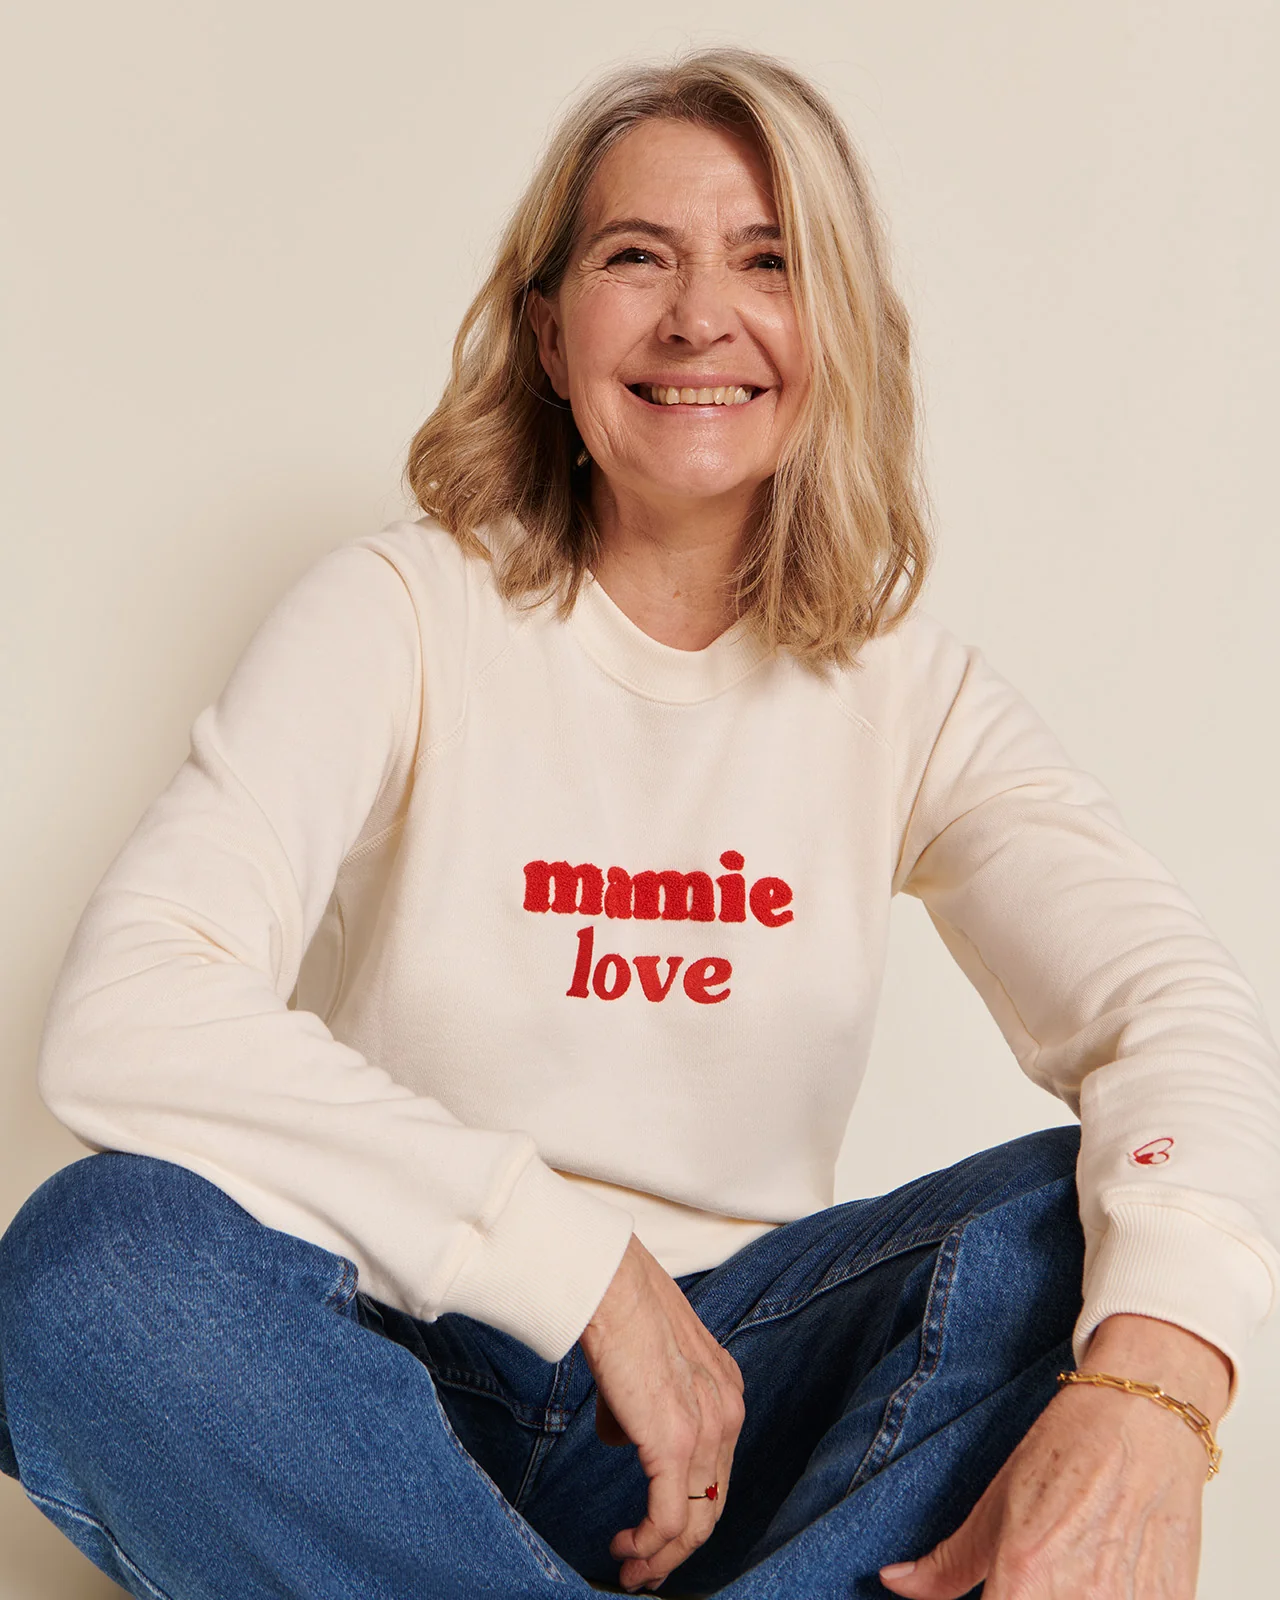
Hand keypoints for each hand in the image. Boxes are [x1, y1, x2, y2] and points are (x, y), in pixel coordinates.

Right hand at [578, 1233, 744, 1593]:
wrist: (609, 1284)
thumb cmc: (619, 1309)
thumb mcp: (647, 1363)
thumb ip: (642, 1405)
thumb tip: (622, 1438)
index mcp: (725, 1392)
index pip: (715, 1473)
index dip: (689, 1513)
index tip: (657, 1538)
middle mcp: (727, 1412)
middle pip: (713, 1506)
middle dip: (678, 1551)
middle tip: (645, 1572)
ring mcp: (707, 1428)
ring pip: (695, 1522)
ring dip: (660, 1558)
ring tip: (630, 1571)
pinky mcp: (674, 1441)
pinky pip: (669, 1518)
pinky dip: (648, 1546)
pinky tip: (625, 1550)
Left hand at [878, 1314, 1227, 1597]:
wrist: (1146, 1416)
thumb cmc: (1070, 1449)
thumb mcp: (997, 1503)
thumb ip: (946, 1564)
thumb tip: (896, 1584)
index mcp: (1023, 1580)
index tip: (990, 1591)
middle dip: (1019, 1597)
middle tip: (1027, 1577)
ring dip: (1068, 1596)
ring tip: (1068, 1567)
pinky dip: (1109, 1595)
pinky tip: (1105, 1572)